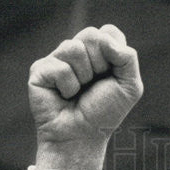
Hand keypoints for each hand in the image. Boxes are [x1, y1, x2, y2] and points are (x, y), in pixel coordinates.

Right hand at [28, 24, 142, 169]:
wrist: (82, 137)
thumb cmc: (104, 114)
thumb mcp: (130, 87)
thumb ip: (128, 58)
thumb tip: (105, 37)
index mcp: (98, 52)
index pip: (109, 32)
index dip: (114, 54)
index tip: (111, 77)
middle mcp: (77, 52)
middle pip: (92, 35)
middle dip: (99, 65)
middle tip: (93, 86)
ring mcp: (57, 59)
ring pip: (74, 48)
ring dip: (83, 77)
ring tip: (78, 93)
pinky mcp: (40, 70)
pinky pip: (60, 67)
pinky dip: (68, 87)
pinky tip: (63, 97)